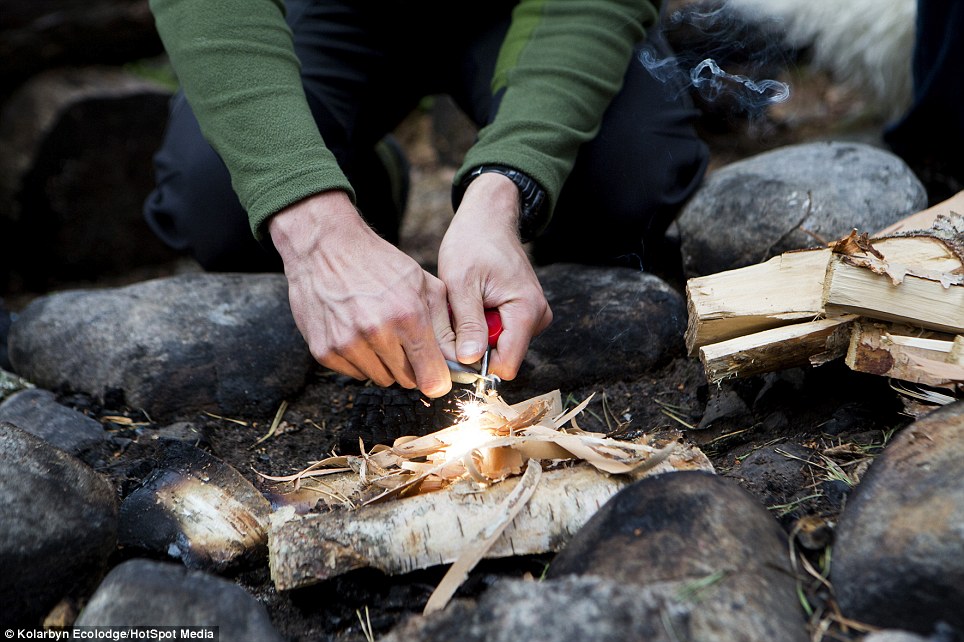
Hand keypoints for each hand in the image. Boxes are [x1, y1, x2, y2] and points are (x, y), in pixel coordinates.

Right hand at [269, 191, 454, 396]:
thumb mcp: (423, 283)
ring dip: (385, 363)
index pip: (431, 377)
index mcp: (408, 316)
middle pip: (407, 381)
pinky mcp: (324, 351)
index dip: (438, 380)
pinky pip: (355, 374)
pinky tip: (356, 332)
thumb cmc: (379, 264)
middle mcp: (377, 333)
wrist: (325, 248)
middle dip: (411, 366)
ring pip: (381, 379)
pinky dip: (360, 360)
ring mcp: (347, 344)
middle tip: (403, 340)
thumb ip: (445, 324)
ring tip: (378, 332)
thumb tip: (459, 359)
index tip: (437, 376)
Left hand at [438, 173, 551, 379]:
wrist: (488, 219)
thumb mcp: (461, 283)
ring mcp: (533, 316)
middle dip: (474, 345)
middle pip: (502, 357)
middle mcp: (537, 317)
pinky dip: (482, 325)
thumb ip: (468, 324)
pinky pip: (501, 334)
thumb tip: (469, 360)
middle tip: (456, 315)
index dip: (477, 365)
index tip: (453, 347)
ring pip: (499, 347)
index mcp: (526, 310)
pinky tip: (474, 303)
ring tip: (465, 305)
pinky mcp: (525, 314)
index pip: (506, 365)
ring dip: (476, 333)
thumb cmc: (472, 243)